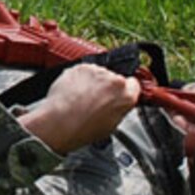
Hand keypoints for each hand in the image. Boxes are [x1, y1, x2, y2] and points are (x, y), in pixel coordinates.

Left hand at [19, 63, 140, 153]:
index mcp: (126, 96)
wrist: (61, 121)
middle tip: (96, 100)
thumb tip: (117, 104)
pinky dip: (79, 78)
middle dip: (107, 86)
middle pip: (115, 79)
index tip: (118, 94)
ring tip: (82, 98)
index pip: (133, 85)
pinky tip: (74, 92)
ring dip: (93, 82)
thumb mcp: (113, 125)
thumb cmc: (84, 128)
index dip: (125, 90)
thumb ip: (120, 108)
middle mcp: (114, 80)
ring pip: (98, 74)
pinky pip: (83, 71)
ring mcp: (97, 71)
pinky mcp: (80, 67)